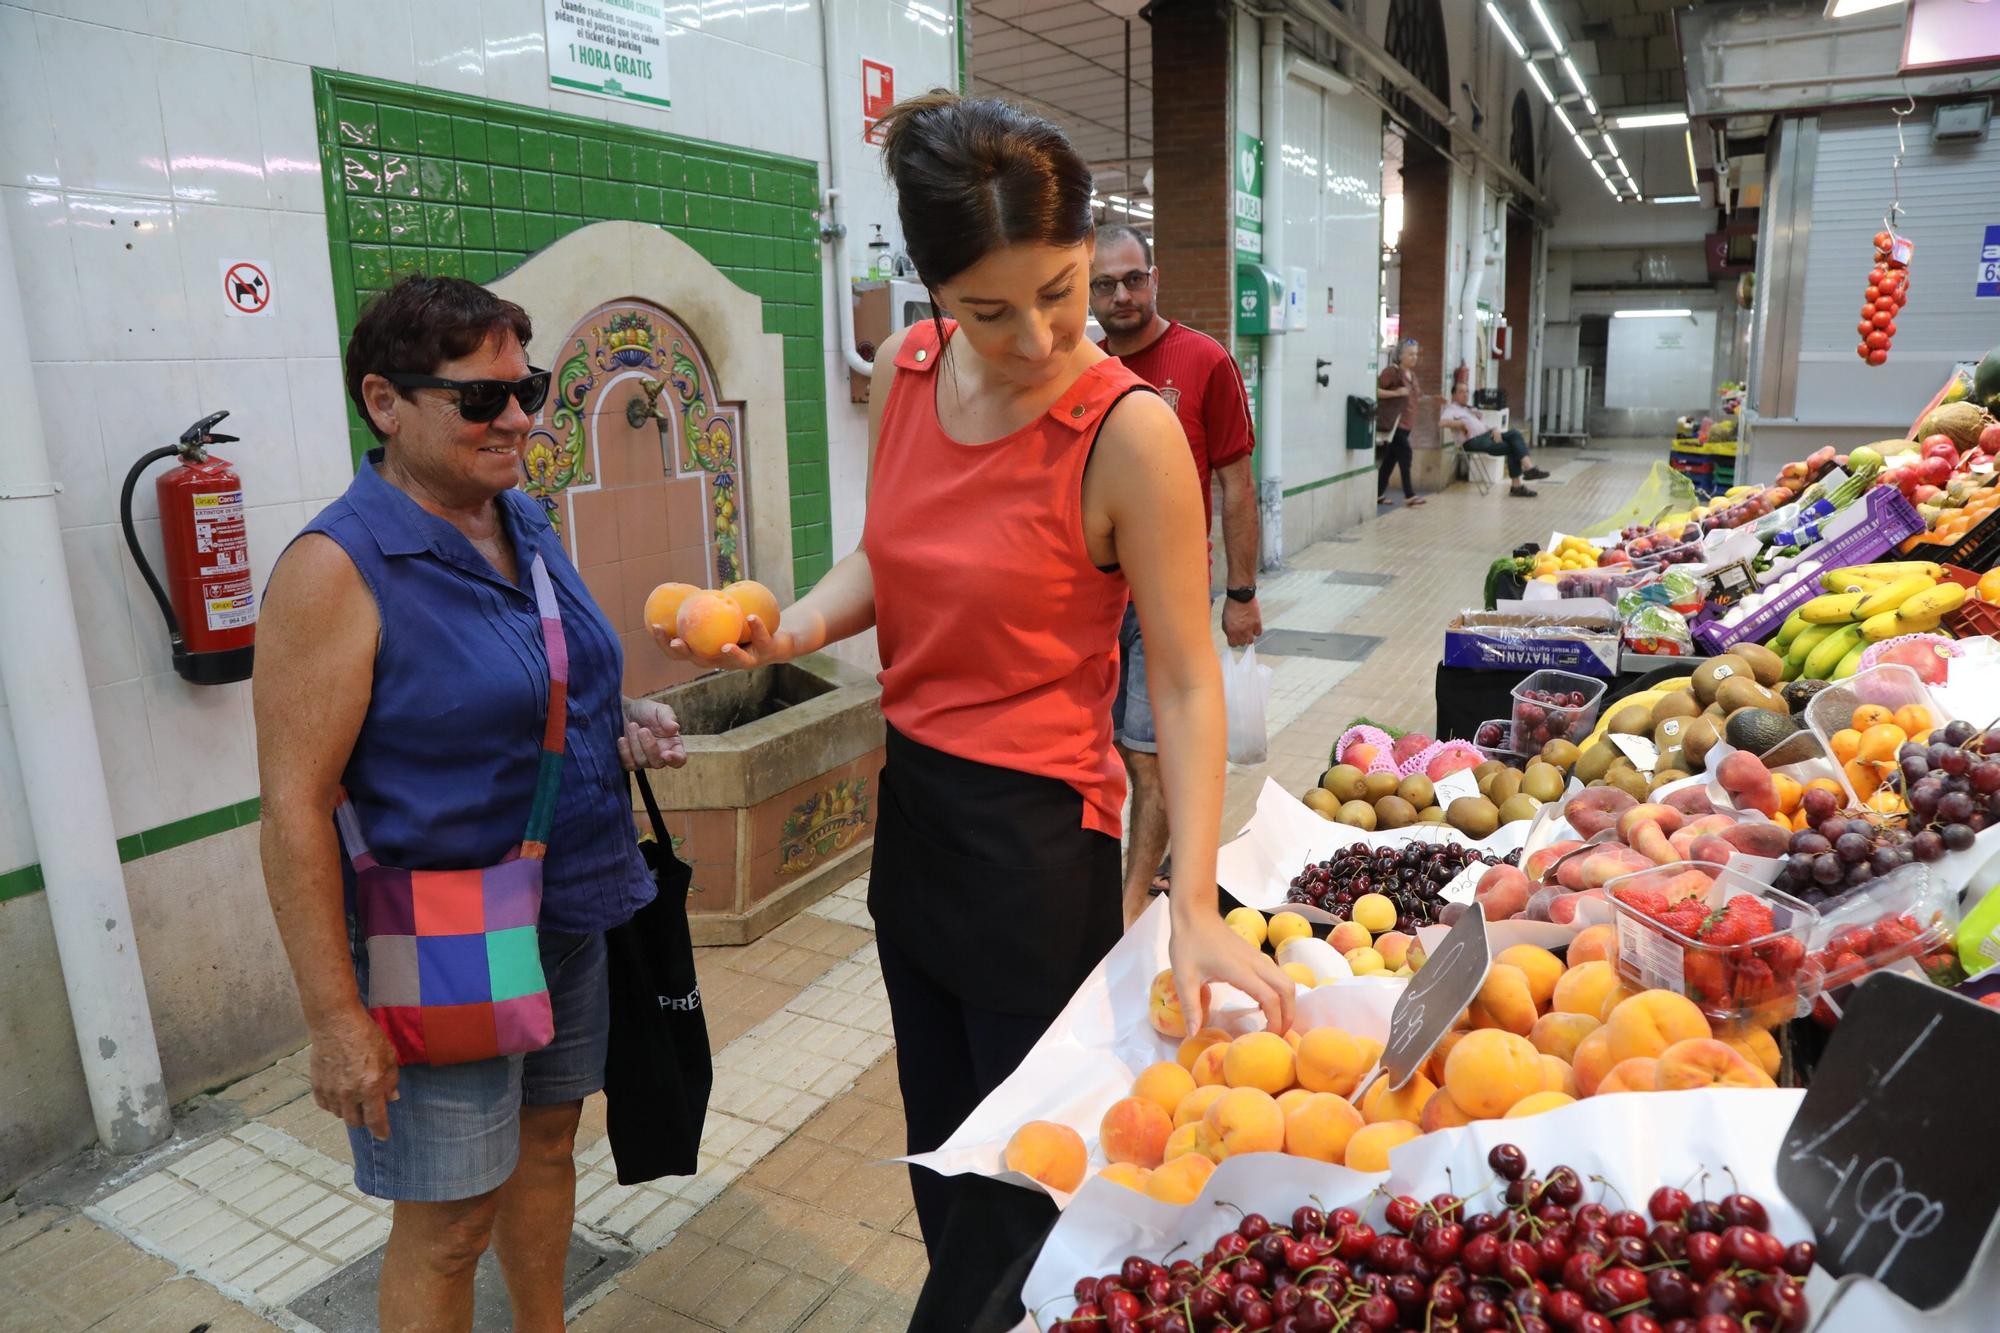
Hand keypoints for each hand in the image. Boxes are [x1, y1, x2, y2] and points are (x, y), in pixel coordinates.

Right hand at [309, 1005, 399, 1140]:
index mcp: (370, 1086)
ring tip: (355, 1098)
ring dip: (349, 1111)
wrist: (336, 1022)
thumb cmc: (365, 1035)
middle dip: (365, 1120)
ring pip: (339, 1114)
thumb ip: (391, 1079)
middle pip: (355, 1121)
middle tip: (370, 1110)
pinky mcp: (317, 1085)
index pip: (376, 1119)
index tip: (384, 1135)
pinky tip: (340, 1094)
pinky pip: (325, 1105)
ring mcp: (331, 1090)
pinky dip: (333, 1104)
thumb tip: (391, 1097)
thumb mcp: (388, 1055)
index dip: (381, 1131)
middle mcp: (349, 1093)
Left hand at [620, 696, 687, 769]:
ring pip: (642, 762)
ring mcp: (645, 760)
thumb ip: (668, 717)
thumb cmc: (646, 710)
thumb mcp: (659, 709)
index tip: (666, 754)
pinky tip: (622, 739)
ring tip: (632, 725)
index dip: (675, 760)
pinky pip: (629, 764)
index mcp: (673, 744)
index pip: (679, 760)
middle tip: (642, 729)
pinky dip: (624, 752)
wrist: (625, 710)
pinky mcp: (630, 761)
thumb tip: (675, 727)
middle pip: (658, 763)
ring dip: (635, 743)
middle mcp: (661, 755)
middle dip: (649, 747)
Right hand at [647, 614, 799, 672]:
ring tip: (723, 645)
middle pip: (701, 662)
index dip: (665, 644)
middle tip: (678, 642)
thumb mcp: (719, 614)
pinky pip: (760, 639)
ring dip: (728, 654)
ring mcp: (745, 660)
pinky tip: (751, 617)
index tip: (655, 626)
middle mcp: (723, 662)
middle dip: (687, 653)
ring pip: (735, 661)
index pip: (681, 653)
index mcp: (708, 653)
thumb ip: (701, 607)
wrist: (777, 637)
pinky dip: (755, 628)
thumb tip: (677, 587)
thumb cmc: (740, 624)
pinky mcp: (766, 653)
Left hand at [1168, 907, 1293, 1036]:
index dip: (1274, 1020)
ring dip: (1287, 1003)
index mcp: (1240, 970)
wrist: (1195, 913)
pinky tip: (1262, 1004)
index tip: (1267, 1038)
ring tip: (1274, 1023)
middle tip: (1278, 1035)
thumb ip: (1190, 1006)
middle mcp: (1255, 963)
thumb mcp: (1184, 977)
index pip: (1270, 998)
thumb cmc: (1188, 943)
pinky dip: (1279, 992)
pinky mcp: (1255, 955)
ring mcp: (1258, 957)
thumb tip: (1193, 1033)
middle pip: (1288, 989)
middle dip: (1289, 1014)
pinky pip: (1277, 975)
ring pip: (1286, 981)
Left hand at [1222, 596, 1261, 647]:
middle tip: (1241, 635)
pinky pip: (1258, 633)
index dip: (1233, 642)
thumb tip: (1230, 636)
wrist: (1240, 596)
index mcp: (1230, 630)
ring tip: (1248, 632)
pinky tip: (1254, 628)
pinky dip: (1256, 632)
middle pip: (1242, 644)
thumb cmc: (1231, 605)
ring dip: (1249, 638)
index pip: (1232, 644)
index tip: (1234, 640)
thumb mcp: (1224, 619)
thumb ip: (1227, 629)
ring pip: (1250, 641)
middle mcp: (1240, 630)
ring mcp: (1249, 627)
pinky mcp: (1257, 623)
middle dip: (1241, 640)